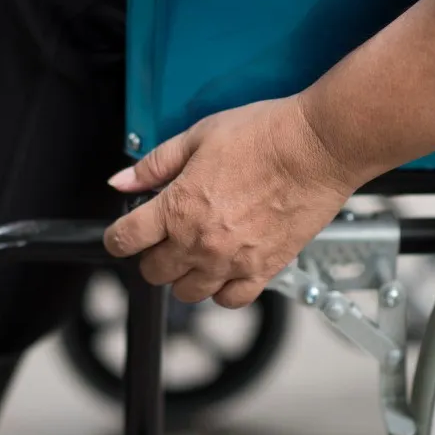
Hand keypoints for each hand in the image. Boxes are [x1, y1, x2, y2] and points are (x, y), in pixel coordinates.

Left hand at [103, 95, 357, 308]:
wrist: (317, 147)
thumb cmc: (264, 134)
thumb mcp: (197, 136)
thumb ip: (154, 164)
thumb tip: (121, 181)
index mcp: (178, 207)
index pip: (125, 239)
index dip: (117, 237)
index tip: (123, 234)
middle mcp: (200, 241)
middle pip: (154, 272)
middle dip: (151, 255)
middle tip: (164, 237)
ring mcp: (231, 261)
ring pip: (187, 293)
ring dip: (184, 275)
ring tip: (196, 252)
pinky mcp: (263, 270)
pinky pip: (230, 300)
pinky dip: (222, 291)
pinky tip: (224, 269)